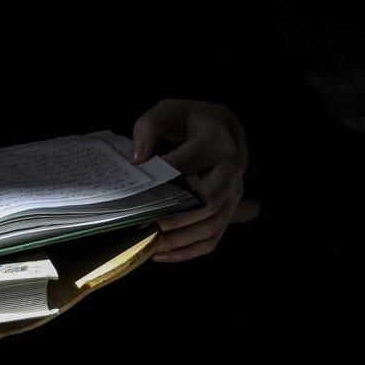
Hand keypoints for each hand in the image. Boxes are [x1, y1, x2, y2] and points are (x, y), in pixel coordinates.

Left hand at [129, 99, 252, 261]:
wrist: (225, 128)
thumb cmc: (191, 121)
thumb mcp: (169, 111)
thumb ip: (149, 126)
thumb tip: (137, 160)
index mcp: (215, 142)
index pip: (185, 166)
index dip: (157, 184)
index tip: (131, 197)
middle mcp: (231, 170)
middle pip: (206, 202)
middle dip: (172, 218)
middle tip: (140, 226)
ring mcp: (234, 193)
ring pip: (210, 226)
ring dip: (176, 240)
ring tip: (146, 245)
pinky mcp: (229, 210)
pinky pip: (212, 239)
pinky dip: (187, 251)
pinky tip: (159, 254)